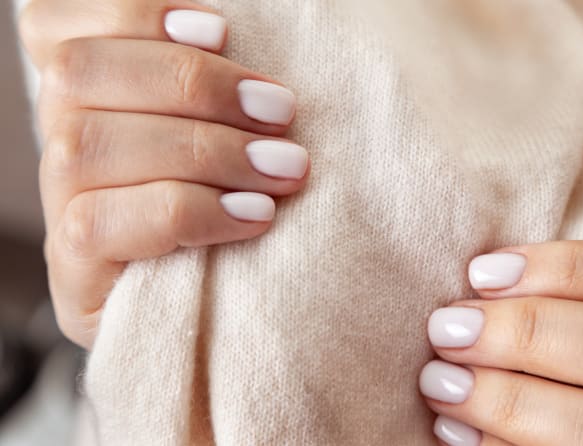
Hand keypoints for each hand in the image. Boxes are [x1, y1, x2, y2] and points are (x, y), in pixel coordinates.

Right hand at [18, 0, 309, 348]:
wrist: (241, 305)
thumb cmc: (248, 195)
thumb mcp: (237, 127)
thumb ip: (214, 81)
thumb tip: (236, 33)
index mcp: (91, 92)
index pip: (55, 22)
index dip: (129, 13)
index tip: (222, 31)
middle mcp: (62, 140)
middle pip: (80, 74)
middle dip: (193, 84)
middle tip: (279, 110)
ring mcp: (60, 206)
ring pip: (88, 145)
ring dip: (202, 150)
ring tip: (283, 167)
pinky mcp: (72, 270)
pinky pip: (100, 224)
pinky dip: (189, 211)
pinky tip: (254, 215)